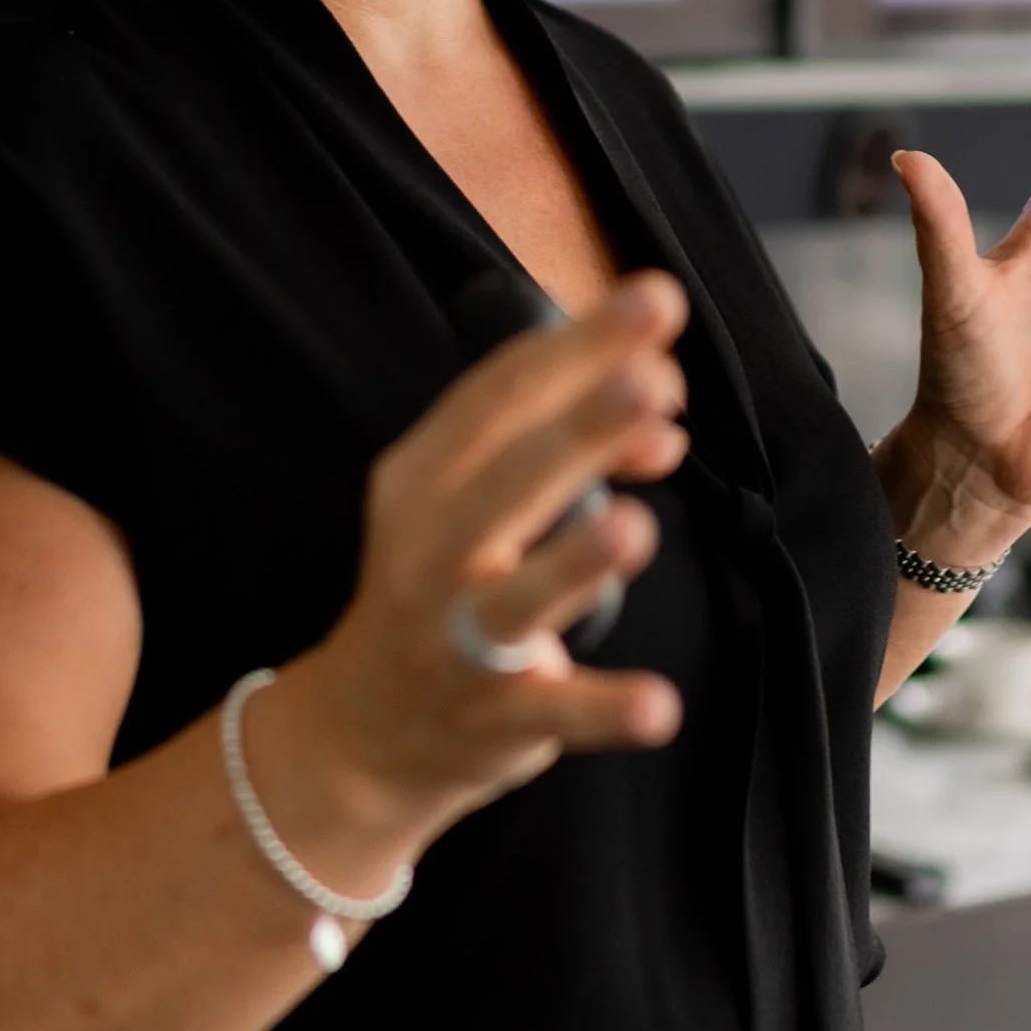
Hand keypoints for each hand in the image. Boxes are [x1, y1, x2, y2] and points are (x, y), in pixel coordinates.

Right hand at [245, 272, 690, 888]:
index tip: (656, 304)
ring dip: (574, 562)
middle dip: (580, 427)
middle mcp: (431, 550)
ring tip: (633, 526)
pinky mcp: (491, 717)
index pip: (501, 395)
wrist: (364, 727)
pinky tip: (659, 706)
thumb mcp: (482, 506)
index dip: (580, 347)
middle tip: (649, 382)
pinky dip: (604, 710)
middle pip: (507, 480)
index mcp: (424, 478)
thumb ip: (577, 452)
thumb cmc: (442, 583)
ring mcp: (456, 638)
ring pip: (517, 597)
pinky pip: (552, 714)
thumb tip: (666, 424)